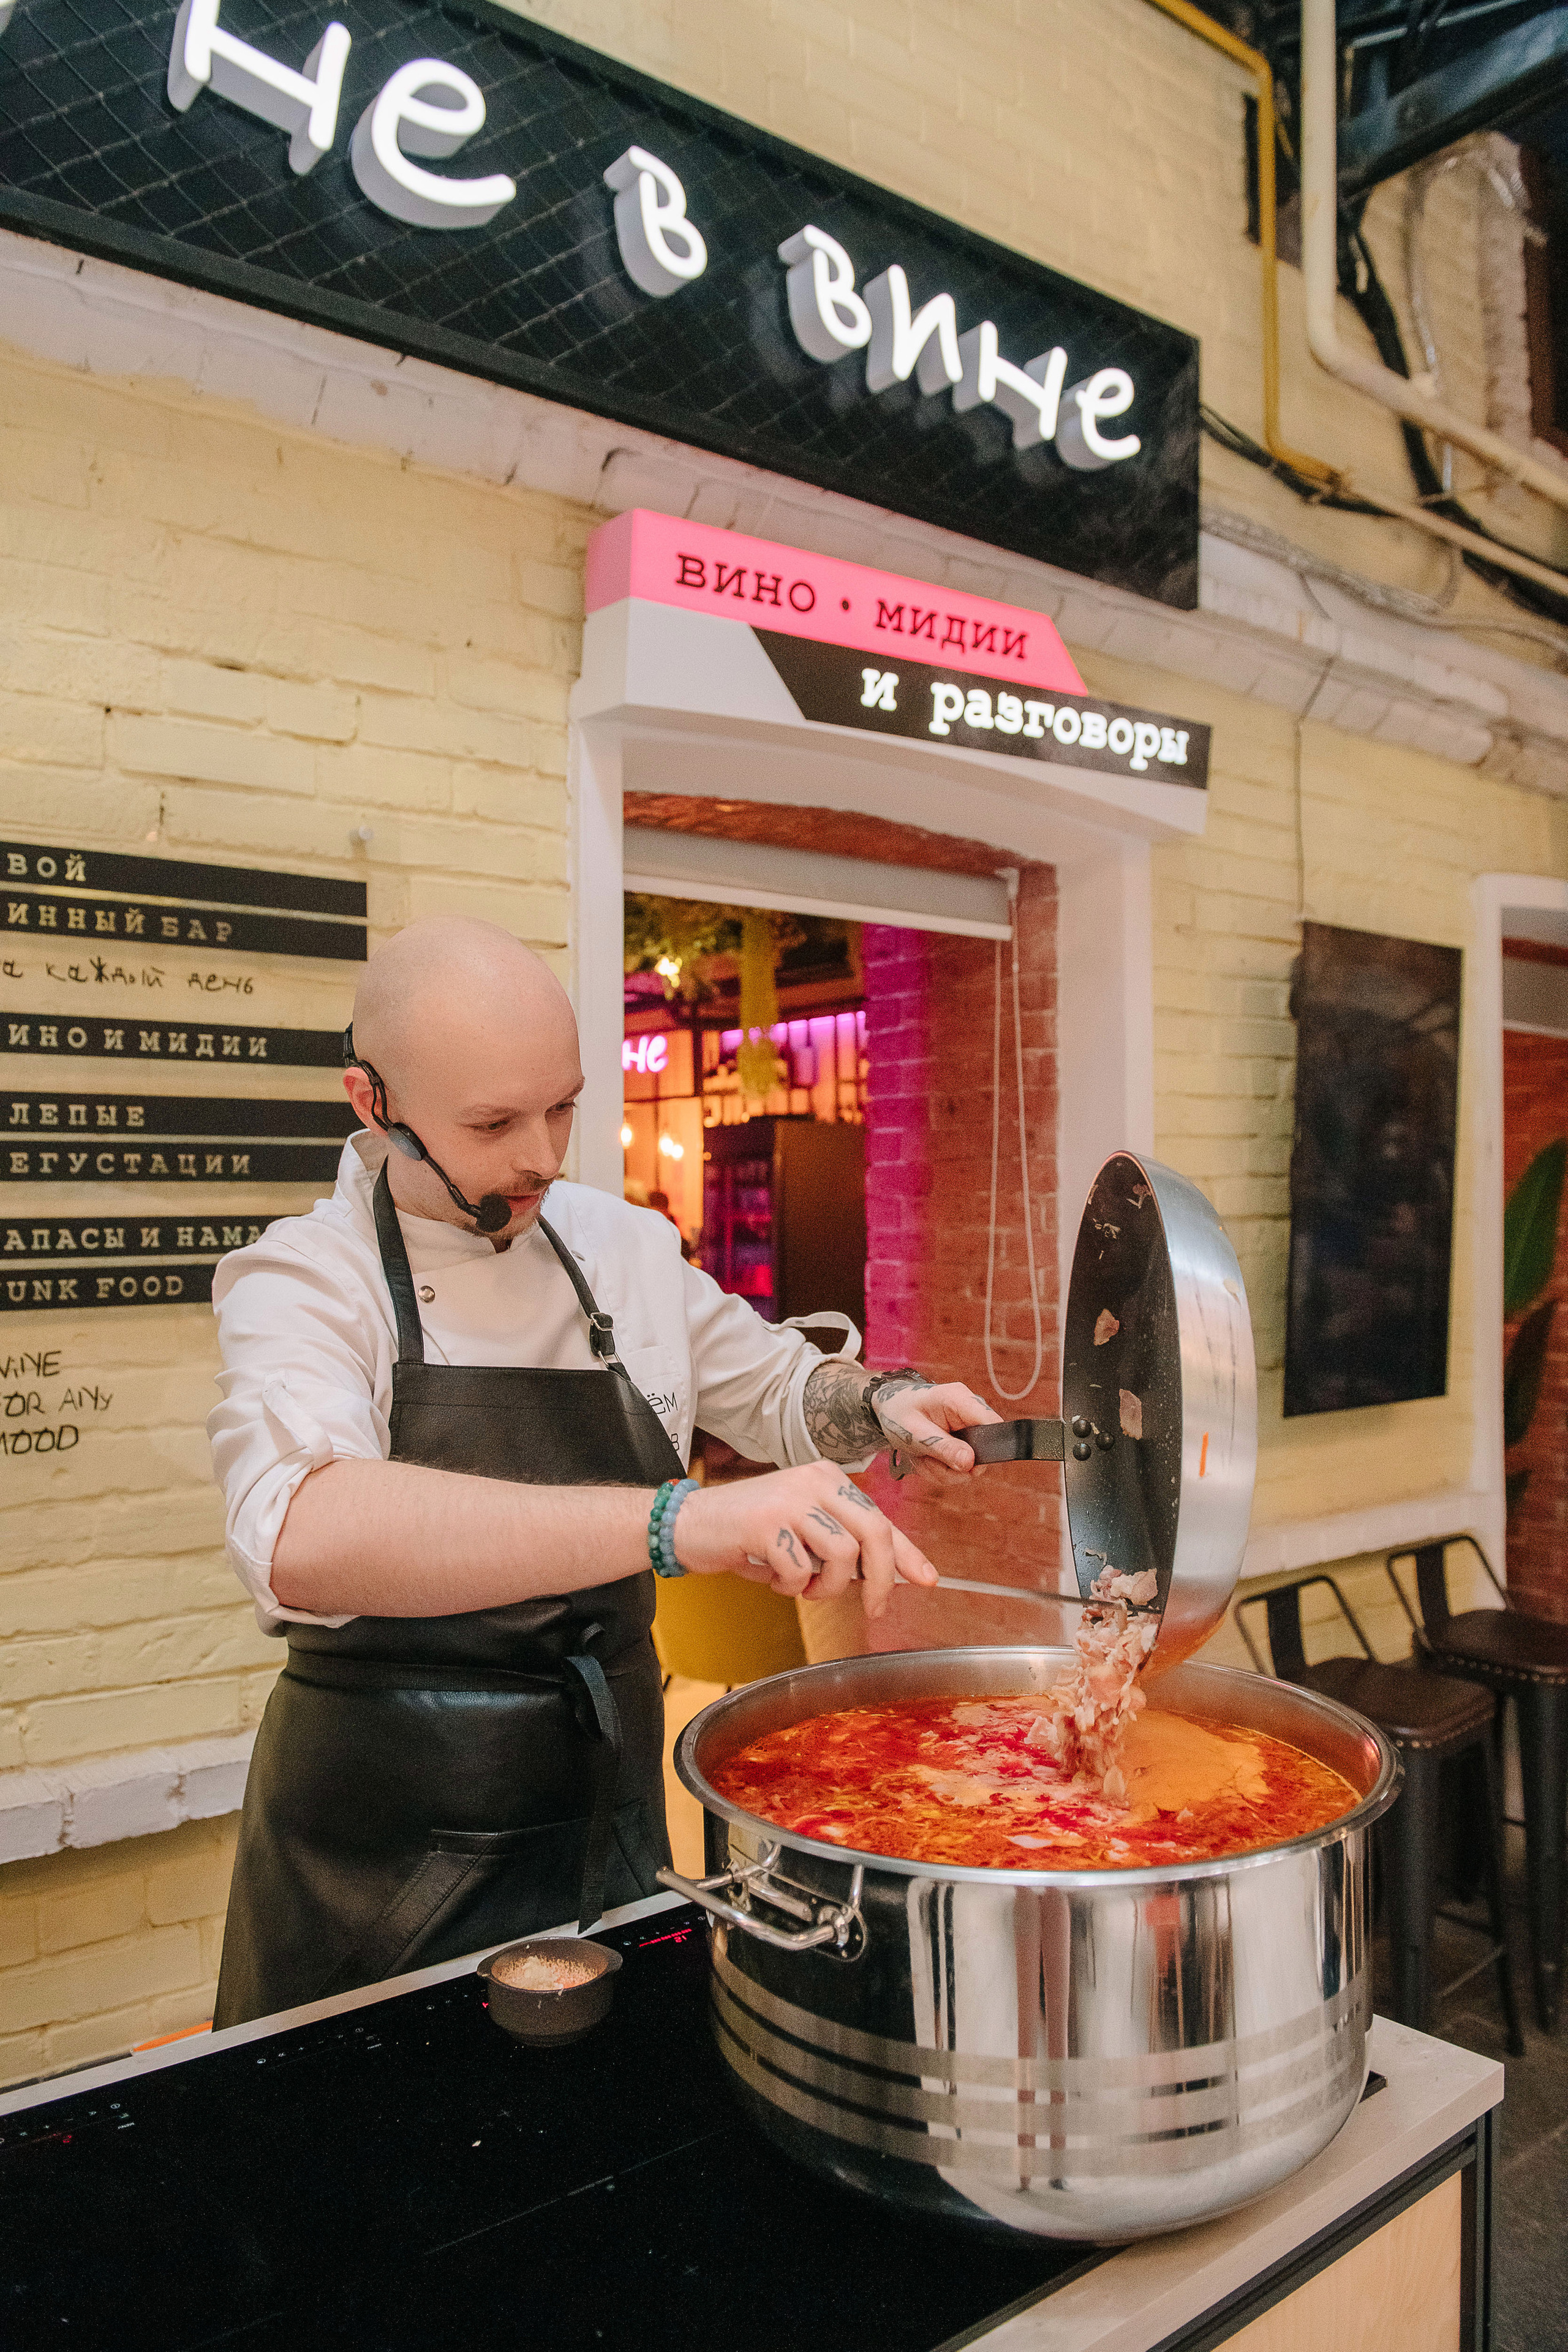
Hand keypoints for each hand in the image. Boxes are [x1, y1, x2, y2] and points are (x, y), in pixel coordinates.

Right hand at [672, 1463, 935, 1620]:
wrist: (690, 1524)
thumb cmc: (748, 1533)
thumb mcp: (803, 1530)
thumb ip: (841, 1545)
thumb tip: (887, 1576)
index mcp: (827, 1478)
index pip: (881, 1518)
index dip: (907, 1554)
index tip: (927, 1579)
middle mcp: (814, 1481)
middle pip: (873, 1533)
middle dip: (881, 1579)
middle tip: (874, 1608)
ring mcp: (791, 1499)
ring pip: (841, 1556)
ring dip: (826, 1586)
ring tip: (801, 1587)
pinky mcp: (767, 1522)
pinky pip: (800, 1570)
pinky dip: (790, 1586)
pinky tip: (771, 1577)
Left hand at [872, 1380, 1000, 1487]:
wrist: (887, 1409)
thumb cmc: (897, 1413)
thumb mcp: (915, 1433)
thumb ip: (943, 1447)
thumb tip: (970, 1463)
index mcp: (959, 1399)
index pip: (992, 1423)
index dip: (986, 1449)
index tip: (962, 1464)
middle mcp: (968, 1411)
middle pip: (983, 1451)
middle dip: (954, 1467)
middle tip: (927, 1462)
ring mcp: (966, 1426)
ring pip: (971, 1464)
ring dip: (944, 1470)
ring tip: (922, 1459)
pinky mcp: (962, 1438)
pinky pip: (961, 1464)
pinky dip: (942, 1469)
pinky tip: (926, 1459)